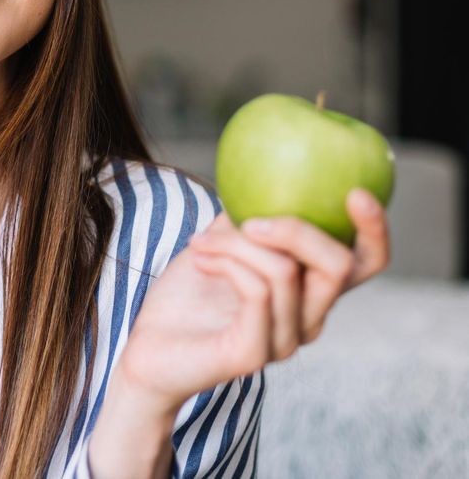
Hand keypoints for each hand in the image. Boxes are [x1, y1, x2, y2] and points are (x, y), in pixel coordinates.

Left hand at [114, 188, 390, 412]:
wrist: (148, 348)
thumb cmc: (187, 295)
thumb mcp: (220, 241)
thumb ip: (247, 213)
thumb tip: (263, 170)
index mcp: (309, 291)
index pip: (366, 263)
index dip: (374, 229)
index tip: (356, 193)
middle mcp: (308, 319)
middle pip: (339, 266)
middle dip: (296, 229)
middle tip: (247, 219)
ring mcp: (284, 340)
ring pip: (286, 271)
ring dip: (236, 244)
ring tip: (199, 241)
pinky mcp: (254, 353)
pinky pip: (256, 292)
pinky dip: (226, 262)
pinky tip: (198, 257)